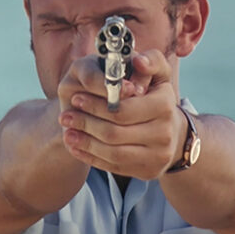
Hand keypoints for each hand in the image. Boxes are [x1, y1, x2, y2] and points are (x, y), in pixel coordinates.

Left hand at [57, 50, 187, 179]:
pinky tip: (77, 147)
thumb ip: (149, 61)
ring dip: (85, 143)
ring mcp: (158, 155)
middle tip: (64, 117)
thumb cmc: (153, 95)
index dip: (96, 105)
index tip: (75, 98)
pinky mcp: (148, 172)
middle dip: (85, 124)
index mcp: (165, 105)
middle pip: (115, 133)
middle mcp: (165, 133)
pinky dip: (92, 157)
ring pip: (113, 152)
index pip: (123, 109)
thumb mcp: (156, 73)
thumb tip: (138, 61)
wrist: (169, 129)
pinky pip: (115, 167)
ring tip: (67, 133)